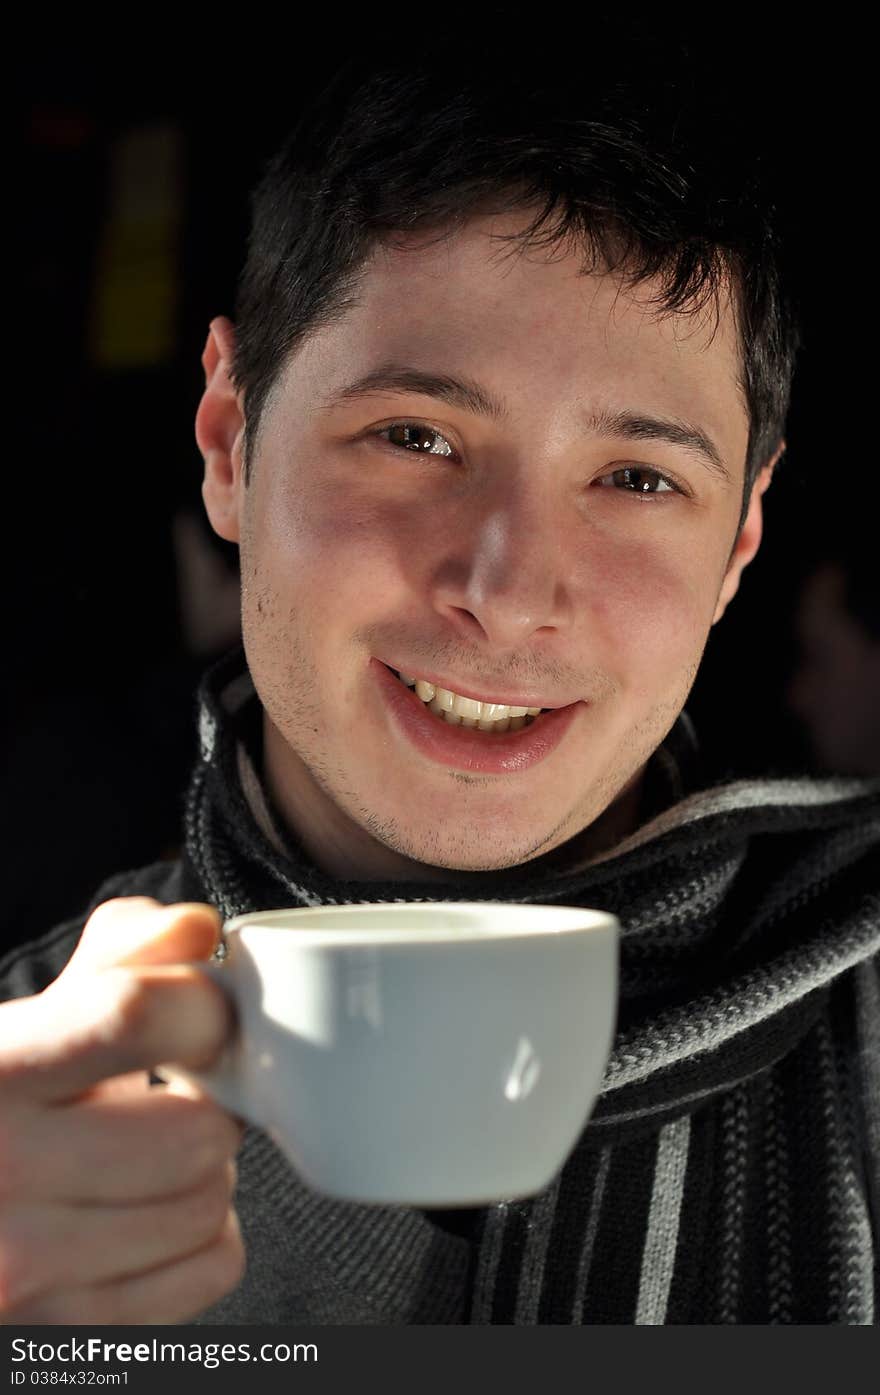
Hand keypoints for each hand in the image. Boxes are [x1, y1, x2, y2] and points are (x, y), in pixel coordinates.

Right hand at [0, 898, 244, 1322]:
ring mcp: (28, 1269)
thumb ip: (118, 958)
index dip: (197, 1004)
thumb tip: (196, 931)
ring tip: (148, 1153)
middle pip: (196, 1132)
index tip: (196, 1013)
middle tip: (171, 1094)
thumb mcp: (28, 1019)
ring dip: (203, 1171)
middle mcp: (1, 1174)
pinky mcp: (65, 1331)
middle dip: (204, 1104)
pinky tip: (147, 1210)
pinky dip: (202, 1237)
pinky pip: (213, 1269)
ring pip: (210, 1205)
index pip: (138, 1014)